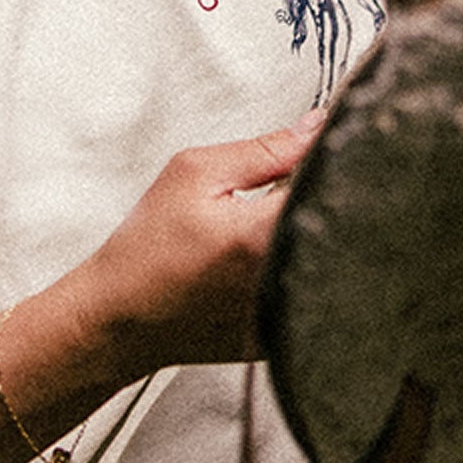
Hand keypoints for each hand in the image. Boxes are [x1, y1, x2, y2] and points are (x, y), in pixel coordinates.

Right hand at [57, 111, 326, 376]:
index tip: (324, 146)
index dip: (333, 161)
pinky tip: (257, 264)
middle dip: (326, 196)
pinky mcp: (283, 335)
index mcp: (263, 236)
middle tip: (290, 188)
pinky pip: (311, 289)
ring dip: (312, 234)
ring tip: (264, 230)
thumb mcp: (194, 174)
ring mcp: (286, 314)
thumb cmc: (146, 251)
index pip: (334, 185)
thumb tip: (316, 127)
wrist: (120, 318)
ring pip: (329, 256)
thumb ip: (265, 149)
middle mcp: (282, 279)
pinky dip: (298, 268)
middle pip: (341, 224)